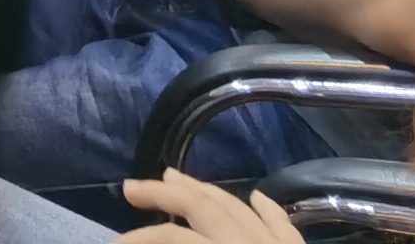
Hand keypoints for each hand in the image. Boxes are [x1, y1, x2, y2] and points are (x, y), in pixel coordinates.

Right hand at [119, 172, 302, 242]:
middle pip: (202, 207)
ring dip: (204, 190)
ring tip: (174, 177)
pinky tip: (254, 196)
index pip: (173, 239)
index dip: (141, 239)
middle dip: (163, 193)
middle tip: (131, 188)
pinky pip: (283, 225)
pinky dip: (267, 208)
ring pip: (238, 206)